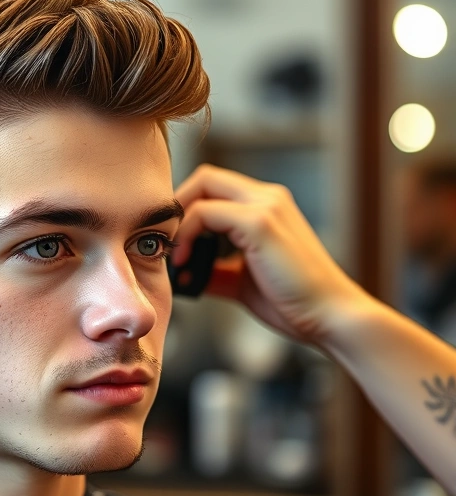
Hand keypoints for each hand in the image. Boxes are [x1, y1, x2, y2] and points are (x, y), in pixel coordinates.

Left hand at [172, 165, 368, 343]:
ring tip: (174, 256)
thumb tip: (183, 272)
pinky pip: (206, 213)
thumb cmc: (292, 302)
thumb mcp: (242, 280)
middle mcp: (268, 197)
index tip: (171, 241)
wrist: (331, 317)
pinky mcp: (261, 223)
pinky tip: (185, 262)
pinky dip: (187, 235)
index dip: (185, 207)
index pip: (213, 185)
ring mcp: (266, 206)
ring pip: (202, 188)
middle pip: (204, 177)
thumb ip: (214, 269)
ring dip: (178, 221)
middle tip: (164, 243)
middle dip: (175, 208)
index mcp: (267, 206)